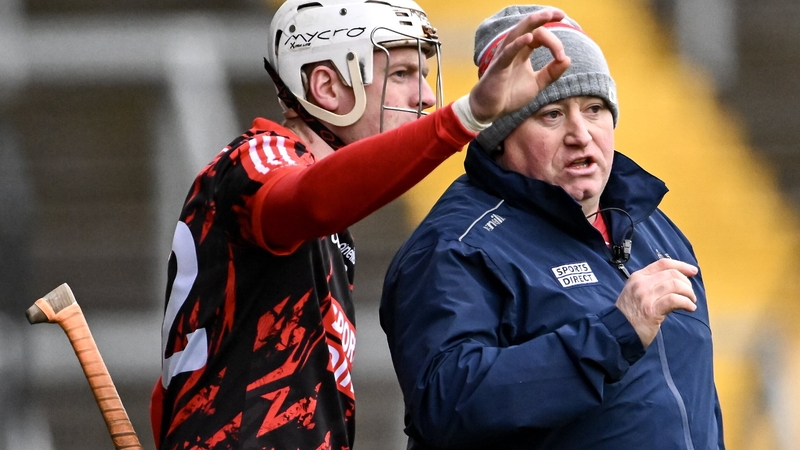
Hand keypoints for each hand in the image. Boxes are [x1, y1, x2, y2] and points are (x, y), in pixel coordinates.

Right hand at [468, 8, 570, 122]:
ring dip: (532, 23)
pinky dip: (518, 44)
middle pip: (529, 27)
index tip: (562, 57)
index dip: (554, 42)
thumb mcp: (537, 84)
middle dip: (544, 17)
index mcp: (523, 51)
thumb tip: (568, 59)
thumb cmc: (509, 95)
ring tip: (546, 15)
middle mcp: (513, 49)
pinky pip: (508, 52)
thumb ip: (552, 72)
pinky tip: (528, 38)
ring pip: (517, 33)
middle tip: (560, 13)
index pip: (540, 35)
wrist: (491, 110)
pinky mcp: (498, 67)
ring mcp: (504, 56)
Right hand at [615, 259, 697, 347]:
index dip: (681, 265)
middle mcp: (641, 283)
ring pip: (675, 285)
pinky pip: (675, 300)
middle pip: (672, 274)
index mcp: (638, 277)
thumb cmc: (629, 313)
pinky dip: (686, 303)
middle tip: (690, 294)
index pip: (663, 264)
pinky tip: (690, 308)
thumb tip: (676, 282)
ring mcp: (646, 296)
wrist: (618, 330)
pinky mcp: (652, 310)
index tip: (693, 271)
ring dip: (688, 293)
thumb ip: (651, 284)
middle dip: (687, 283)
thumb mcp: (636, 292)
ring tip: (691, 301)